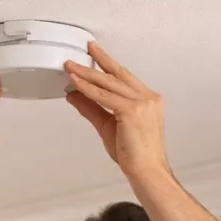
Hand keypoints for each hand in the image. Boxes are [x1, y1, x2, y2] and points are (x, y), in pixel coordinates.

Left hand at [65, 42, 171, 184]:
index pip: (124, 77)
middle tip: (84, 49)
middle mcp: (148, 97)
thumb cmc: (135, 154)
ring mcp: (142, 102)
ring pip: (109, 83)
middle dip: (99, 60)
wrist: (147, 171)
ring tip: (71, 66)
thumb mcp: (107, 126)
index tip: (96, 54)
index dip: (108, 65)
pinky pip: (105, 97)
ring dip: (88, 73)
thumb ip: (91, 108)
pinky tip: (76, 83)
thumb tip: (74, 95)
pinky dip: (88, 89)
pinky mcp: (133, 111)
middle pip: (118, 75)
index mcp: (148, 99)